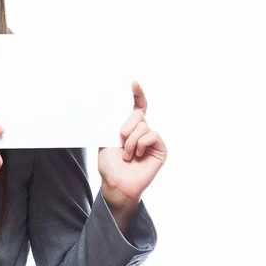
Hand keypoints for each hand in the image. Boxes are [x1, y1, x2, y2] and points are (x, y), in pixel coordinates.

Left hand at [98, 81, 166, 205]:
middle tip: (120, 142)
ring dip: (130, 141)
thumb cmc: (110, 165)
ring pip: (143, 126)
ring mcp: (152, 139)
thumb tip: (108, 105)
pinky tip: (137, 156)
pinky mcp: (160, 148)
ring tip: (128, 155)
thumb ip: (111, 124)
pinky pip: (151, 134)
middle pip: (138, 114)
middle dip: (125, 128)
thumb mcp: (105, 140)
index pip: (137, 106)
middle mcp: (142, 130)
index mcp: (129, 126)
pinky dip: (140, 144)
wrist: (116, 183)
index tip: (132, 82)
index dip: (137, 93)